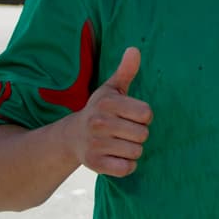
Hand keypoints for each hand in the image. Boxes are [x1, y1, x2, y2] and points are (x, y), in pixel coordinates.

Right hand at [69, 47, 152, 176]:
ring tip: (120, 143)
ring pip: (136, 152)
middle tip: (125, 131)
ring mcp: (96, 144)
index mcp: (107, 103)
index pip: (146, 114)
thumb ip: (125, 70)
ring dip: (133, 150)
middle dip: (138, 134)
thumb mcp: (111, 89)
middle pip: (143, 134)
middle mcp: (99, 123)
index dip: (143, 116)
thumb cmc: (100, 110)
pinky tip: (117, 157)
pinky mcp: (94, 164)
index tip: (132, 115)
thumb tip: (134, 49)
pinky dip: (126, 165)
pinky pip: (126, 168)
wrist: (73, 136)